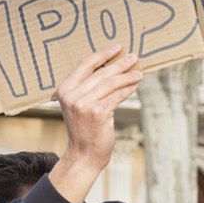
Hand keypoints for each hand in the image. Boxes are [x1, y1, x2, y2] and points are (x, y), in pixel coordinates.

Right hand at [52, 46, 142, 201]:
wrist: (83, 155)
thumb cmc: (85, 130)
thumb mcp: (79, 106)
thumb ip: (88, 88)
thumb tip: (112, 68)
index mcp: (64, 90)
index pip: (85, 65)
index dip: (102, 55)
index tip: (117, 48)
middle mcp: (71, 95)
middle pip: (100, 73)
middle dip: (119, 64)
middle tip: (134, 57)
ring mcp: (83, 104)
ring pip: (110, 84)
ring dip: (127, 76)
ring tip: (139, 72)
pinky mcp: (98, 112)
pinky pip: (117, 96)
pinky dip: (128, 89)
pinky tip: (136, 86)